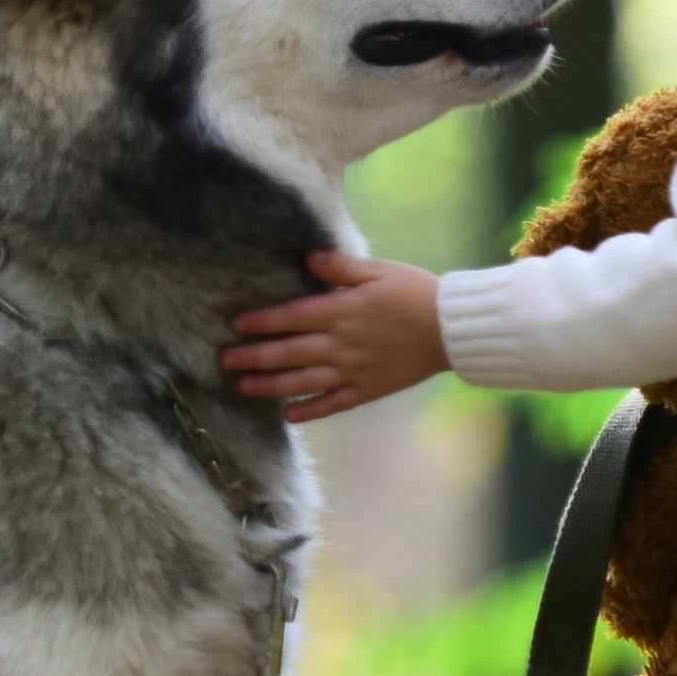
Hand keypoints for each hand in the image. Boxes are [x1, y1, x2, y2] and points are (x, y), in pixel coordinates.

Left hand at [224, 253, 445, 421]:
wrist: (451, 328)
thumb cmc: (415, 292)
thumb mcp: (379, 270)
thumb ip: (341, 266)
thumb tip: (308, 259)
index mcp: (342, 311)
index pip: (291, 317)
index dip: (262, 322)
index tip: (236, 325)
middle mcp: (342, 344)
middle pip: (289, 352)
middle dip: (254, 357)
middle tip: (225, 362)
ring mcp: (354, 370)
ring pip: (304, 381)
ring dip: (271, 385)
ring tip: (243, 388)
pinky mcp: (368, 389)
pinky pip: (334, 403)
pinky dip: (311, 410)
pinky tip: (289, 416)